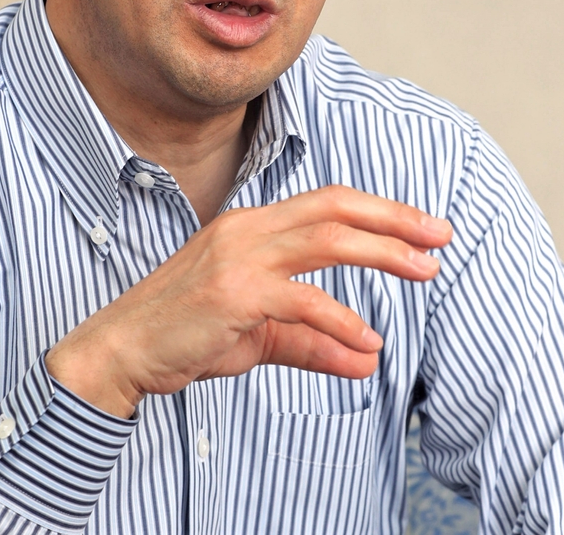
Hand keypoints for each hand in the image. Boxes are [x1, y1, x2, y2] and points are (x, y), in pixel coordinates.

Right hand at [45, 185, 451, 416]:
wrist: (123, 349)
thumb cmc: (186, 333)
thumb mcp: (257, 337)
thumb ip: (312, 342)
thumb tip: (368, 359)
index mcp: (252, 227)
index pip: (326, 203)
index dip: (378, 211)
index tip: (422, 228)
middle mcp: (248, 229)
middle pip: (333, 206)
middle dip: (393, 217)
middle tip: (441, 234)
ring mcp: (238, 257)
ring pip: (324, 239)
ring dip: (381, 251)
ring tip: (424, 270)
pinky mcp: (232, 293)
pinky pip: (300, 300)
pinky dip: (340, 319)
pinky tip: (367, 341)